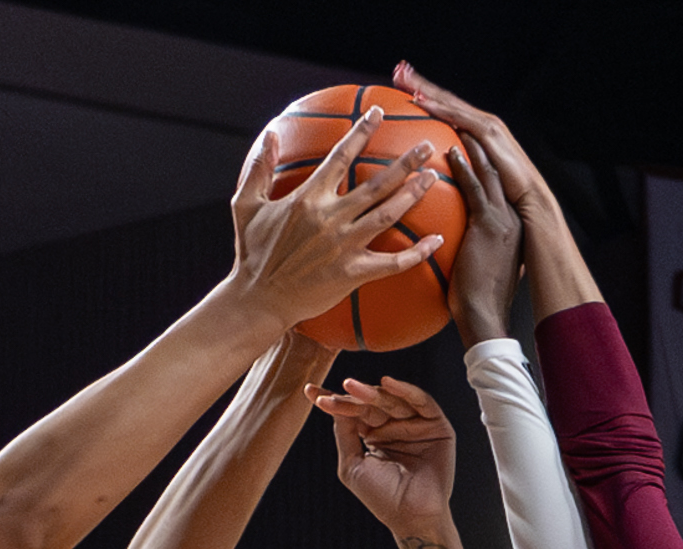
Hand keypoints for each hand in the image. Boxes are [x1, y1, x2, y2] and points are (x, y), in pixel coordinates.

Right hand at [227, 111, 445, 331]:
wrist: (258, 300)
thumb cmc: (251, 253)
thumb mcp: (245, 205)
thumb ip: (260, 169)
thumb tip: (270, 135)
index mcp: (307, 198)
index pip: (340, 157)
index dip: (361, 132)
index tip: (378, 113)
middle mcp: (330, 218)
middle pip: (376, 183)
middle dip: (405, 161)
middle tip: (427, 145)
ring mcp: (344, 246)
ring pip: (387, 215)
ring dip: (413, 195)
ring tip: (433, 178)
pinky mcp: (353, 274)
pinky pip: (392, 262)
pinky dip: (417, 253)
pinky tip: (437, 241)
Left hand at [307, 376, 455, 533]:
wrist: (411, 515)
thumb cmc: (381, 497)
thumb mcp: (352, 464)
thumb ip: (344, 433)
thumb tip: (332, 403)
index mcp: (373, 436)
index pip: (353, 412)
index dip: (333, 401)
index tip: (310, 391)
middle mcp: (394, 426)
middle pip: (371, 403)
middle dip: (353, 396)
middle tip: (339, 388)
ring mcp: (415, 424)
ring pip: (392, 400)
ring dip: (372, 392)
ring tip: (352, 387)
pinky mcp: (436, 425)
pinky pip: (420, 401)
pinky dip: (405, 390)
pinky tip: (387, 384)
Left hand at [394, 63, 553, 222]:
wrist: (531, 201)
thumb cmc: (504, 195)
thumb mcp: (476, 179)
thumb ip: (459, 170)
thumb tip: (437, 176)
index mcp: (477, 130)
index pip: (446, 108)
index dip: (425, 94)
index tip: (402, 83)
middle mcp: (482, 122)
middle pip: (446, 99)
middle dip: (422, 84)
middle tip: (399, 70)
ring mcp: (487, 128)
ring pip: (451, 105)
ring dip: (428, 92)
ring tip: (405, 81)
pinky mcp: (489, 137)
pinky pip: (460, 121)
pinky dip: (442, 111)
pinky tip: (422, 104)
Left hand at [446, 137, 522, 345]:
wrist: (485, 318)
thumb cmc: (475, 300)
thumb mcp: (479, 265)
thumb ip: (470, 247)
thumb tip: (455, 243)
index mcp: (508, 222)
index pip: (494, 177)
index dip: (481, 152)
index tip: (465, 131)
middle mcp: (510, 214)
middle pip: (493, 163)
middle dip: (475, 136)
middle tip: (455, 114)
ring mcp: (502, 218)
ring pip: (487, 169)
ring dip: (470, 142)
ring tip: (453, 120)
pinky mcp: (490, 226)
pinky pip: (476, 189)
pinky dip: (464, 168)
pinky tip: (450, 151)